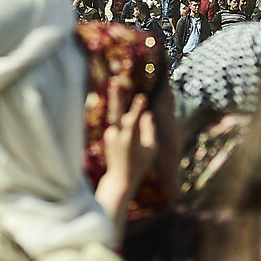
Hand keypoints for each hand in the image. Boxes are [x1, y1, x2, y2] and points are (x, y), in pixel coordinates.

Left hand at [97, 92, 157, 219]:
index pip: (133, 120)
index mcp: (129, 140)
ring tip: (119, 95)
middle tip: (114, 81)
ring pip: (123, 118)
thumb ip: (150, 130)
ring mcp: (110, 134)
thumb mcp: (151, 149)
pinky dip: (128, 125)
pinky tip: (128, 139)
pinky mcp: (108, 134)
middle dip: (116, 97)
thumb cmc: (140, 164)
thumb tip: (147, 113)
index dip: (137, 108)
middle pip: (116, 113)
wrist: (120, 179)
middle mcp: (117, 135)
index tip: (142, 97)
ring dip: (125, 111)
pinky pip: (122, 124)